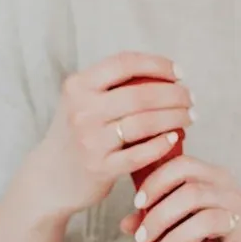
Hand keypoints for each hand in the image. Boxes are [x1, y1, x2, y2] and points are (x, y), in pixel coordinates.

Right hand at [19, 51, 193, 220]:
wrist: (50, 177)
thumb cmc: (77, 134)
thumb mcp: (81, 101)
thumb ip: (111, 85)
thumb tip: (163, 72)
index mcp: (78, 86)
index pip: (124, 64)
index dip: (157, 65)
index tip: (179, 73)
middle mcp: (82, 110)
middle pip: (141, 95)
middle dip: (174, 95)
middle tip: (190, 98)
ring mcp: (90, 140)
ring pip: (145, 123)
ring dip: (175, 118)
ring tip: (189, 117)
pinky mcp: (100, 168)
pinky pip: (140, 154)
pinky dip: (162, 144)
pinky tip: (174, 138)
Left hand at [122, 156, 240, 241]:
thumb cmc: (234, 235)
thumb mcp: (202, 218)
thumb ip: (167, 215)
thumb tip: (127, 223)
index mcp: (218, 179)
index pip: (183, 166)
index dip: (156, 181)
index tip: (138, 203)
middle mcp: (232, 195)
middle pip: (190, 193)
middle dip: (158, 216)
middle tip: (141, 237)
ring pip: (204, 222)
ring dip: (172, 241)